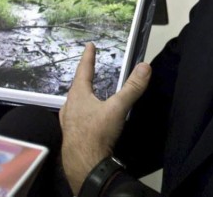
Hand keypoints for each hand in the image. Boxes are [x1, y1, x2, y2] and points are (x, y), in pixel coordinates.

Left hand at [59, 42, 150, 193]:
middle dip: (83, 77)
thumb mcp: (118, 108)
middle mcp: (70, 107)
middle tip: (88, 69)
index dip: (88, 57)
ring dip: (82, 96)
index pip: (83, 71)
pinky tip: (88, 119)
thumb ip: (132, 88)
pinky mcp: (72, 135)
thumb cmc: (96, 135)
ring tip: (88, 93)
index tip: (89, 46)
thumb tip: (144, 67)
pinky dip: (83, 112)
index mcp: (78, 96)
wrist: (85, 165)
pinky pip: (76, 118)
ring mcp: (68, 122)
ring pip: (74, 103)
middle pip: (77, 87)